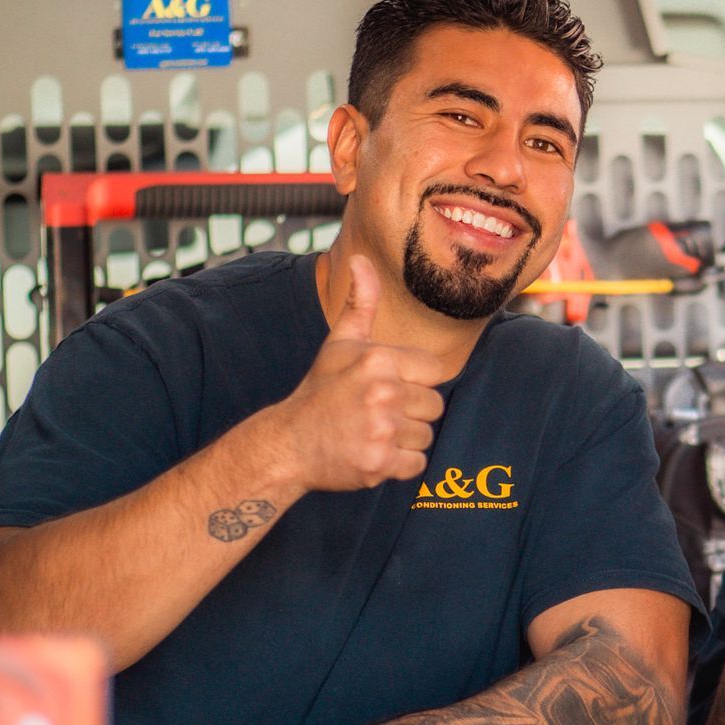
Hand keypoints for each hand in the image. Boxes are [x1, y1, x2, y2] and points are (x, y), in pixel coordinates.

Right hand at [278, 254, 447, 491]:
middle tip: (377, 413)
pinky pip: (416, 465)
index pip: (434, 371)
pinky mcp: (379, 463)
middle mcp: (382, 393)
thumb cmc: (321, 391)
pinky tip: (373, 452)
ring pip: (426, 436)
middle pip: (433, 405)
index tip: (389, 387)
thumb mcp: (340, 343)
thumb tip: (360, 259)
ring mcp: (381, 430)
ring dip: (404, 439)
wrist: (289, 444)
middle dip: (411, 412)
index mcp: (378, 360)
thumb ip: (361, 303)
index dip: (415, 381)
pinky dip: (399, 465)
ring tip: (372, 432)